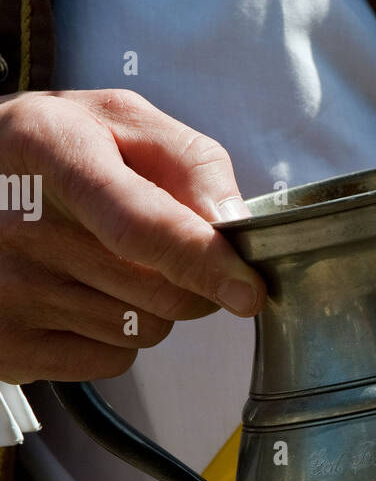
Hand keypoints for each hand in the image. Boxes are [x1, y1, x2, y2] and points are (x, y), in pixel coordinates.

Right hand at [0, 88, 266, 382]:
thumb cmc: (45, 153)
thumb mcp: (115, 120)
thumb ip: (188, 160)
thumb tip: (230, 224)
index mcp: (50, 149)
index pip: (140, 223)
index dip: (204, 261)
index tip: (246, 289)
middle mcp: (18, 224)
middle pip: (161, 291)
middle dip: (189, 277)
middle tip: (155, 244)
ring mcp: (7, 291)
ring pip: (145, 330)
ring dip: (148, 304)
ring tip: (98, 258)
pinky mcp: (8, 345)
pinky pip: (111, 359)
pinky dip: (114, 335)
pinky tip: (78, 292)